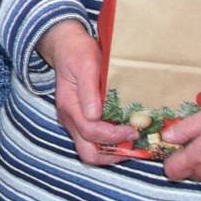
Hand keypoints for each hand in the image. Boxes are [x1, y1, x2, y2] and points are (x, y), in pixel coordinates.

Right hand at [36, 22, 134, 166]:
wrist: (65, 46)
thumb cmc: (78, 52)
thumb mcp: (87, 64)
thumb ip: (89, 91)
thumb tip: (94, 116)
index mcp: (70, 106)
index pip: (91, 132)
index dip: (114, 136)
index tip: (134, 130)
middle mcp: (69, 119)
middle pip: (88, 154)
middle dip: (113, 154)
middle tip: (135, 144)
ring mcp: (73, 121)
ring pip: (91, 151)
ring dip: (113, 151)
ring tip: (134, 142)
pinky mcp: (79, 120)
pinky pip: (93, 141)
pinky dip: (110, 143)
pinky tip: (125, 133)